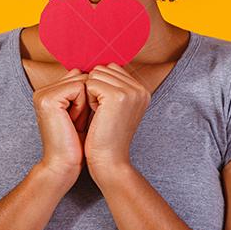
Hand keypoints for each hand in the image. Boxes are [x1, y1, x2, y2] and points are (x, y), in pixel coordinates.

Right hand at [31, 68, 90, 189]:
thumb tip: (101, 70)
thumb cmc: (77, 144)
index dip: (89, 97)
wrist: (64, 166)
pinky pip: (79, 88)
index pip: (80, 77)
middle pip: (82, 76)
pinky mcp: (48, 99)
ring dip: (87, 102)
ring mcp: (43, 94)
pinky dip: (82, 105)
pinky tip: (74, 122)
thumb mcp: (83, 111)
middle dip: (89, 99)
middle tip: (78, 122)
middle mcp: (43, 90)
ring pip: (82, 81)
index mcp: (49, 92)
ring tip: (75, 123)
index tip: (81, 119)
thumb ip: (84, 91)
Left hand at [83, 62, 149, 182]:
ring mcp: (131, 91)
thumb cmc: (105, 138)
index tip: (104, 109)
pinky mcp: (117, 96)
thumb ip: (113, 86)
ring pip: (96, 74)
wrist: (110, 162)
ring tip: (99, 113)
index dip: (100, 86)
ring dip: (91, 92)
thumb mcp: (114, 109)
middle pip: (104, 68)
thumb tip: (97, 67)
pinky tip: (96, 114)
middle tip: (101, 112)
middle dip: (95, 88)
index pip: (112, 68)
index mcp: (142, 91)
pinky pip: (90, 83)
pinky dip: (88, 98)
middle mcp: (140, 89)